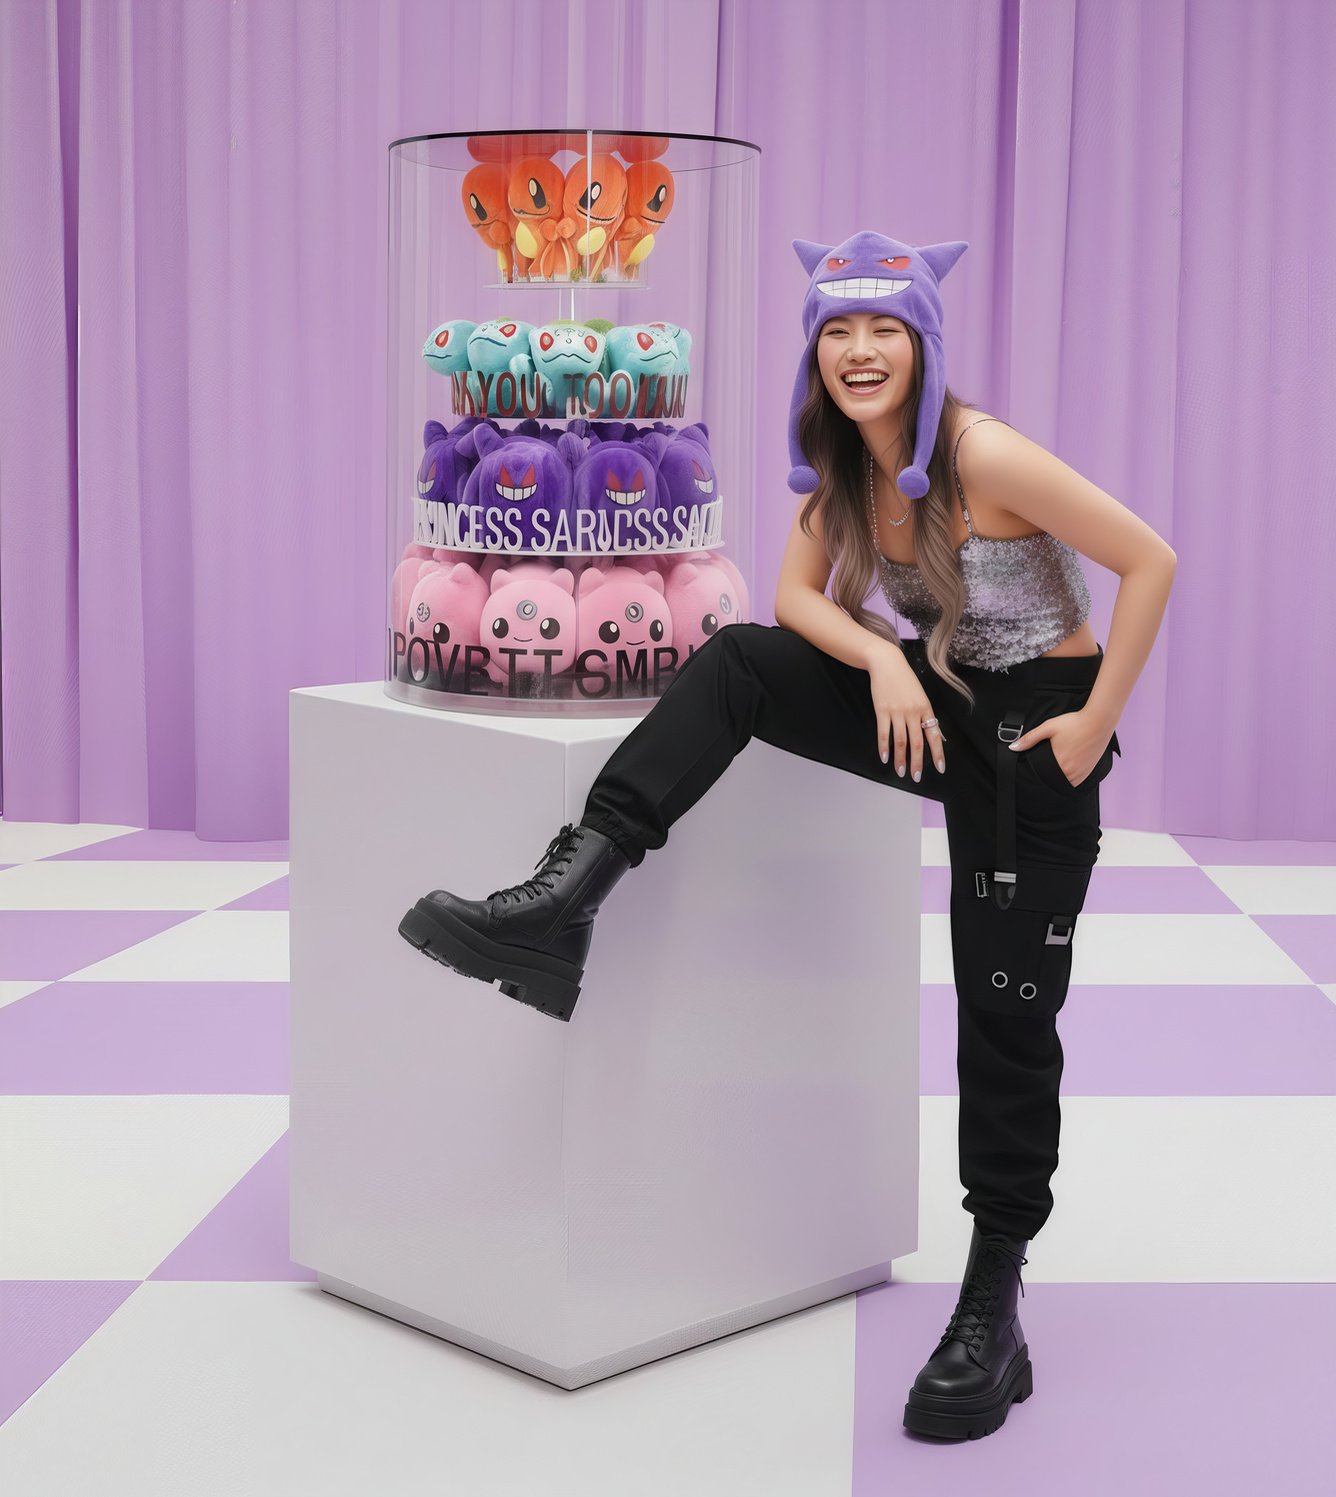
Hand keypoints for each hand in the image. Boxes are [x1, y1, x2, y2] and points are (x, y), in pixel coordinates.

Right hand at [866, 643, 946, 779]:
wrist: (887, 663)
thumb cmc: (904, 680)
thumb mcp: (920, 695)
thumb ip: (925, 715)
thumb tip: (932, 734)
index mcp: (926, 708)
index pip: (934, 735)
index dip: (937, 753)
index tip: (940, 768)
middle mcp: (913, 712)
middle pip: (917, 743)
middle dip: (917, 762)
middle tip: (916, 777)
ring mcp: (897, 712)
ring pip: (900, 741)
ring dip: (900, 759)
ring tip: (901, 772)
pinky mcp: (882, 710)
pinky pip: (883, 733)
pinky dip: (884, 747)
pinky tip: (884, 758)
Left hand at [1008, 707, 1111, 786]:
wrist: (1099, 720)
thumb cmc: (1074, 723)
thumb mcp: (1048, 727)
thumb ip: (1030, 738)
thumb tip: (1013, 747)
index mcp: (1060, 763)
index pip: (1043, 777)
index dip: (1038, 774)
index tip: (1036, 770)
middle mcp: (1071, 771)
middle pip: (1054, 781)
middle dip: (1048, 777)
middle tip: (1045, 767)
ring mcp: (1082, 773)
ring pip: (1066, 783)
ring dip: (1059, 779)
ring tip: (1056, 768)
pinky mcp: (1090, 771)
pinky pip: (1076, 782)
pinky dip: (1070, 779)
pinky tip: (1066, 769)